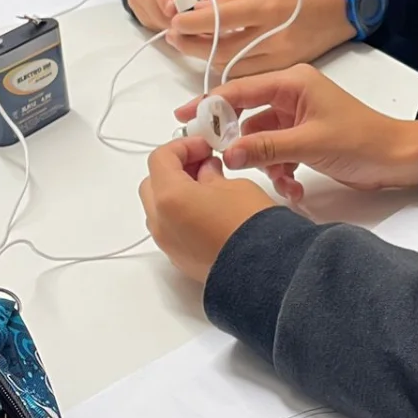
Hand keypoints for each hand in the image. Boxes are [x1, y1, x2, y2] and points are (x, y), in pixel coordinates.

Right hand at [125, 0, 218, 31]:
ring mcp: (135, 1)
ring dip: (175, 24)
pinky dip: (169, 26)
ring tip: (190, 15)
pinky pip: (155, 26)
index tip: (177, 10)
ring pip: (156, 21)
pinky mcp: (138, 14)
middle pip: (154, 9)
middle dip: (177, 16)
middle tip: (197, 17)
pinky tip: (180, 18)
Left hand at [140, 137, 274, 284]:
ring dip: (175, 193)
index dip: (182, 147)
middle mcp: (161, 222)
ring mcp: (168, 244)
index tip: (203, 147)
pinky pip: (171, 230)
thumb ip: (211, 175)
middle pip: (153, 184)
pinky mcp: (179, 260)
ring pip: (158, 209)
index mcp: (170, 197)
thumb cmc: (251, 226)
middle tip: (202, 164)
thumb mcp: (235, 186)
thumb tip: (205, 173)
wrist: (264, 271)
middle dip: (174, 170)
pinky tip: (208, 212)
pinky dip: (181, 215)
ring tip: (207, 189)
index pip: (161, 159)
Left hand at [166, 0, 353, 74]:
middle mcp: (273, 37)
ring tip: (190, 44)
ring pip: (232, 66)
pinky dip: (229, 64)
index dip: (192, 23)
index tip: (174, 22)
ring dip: (206, 57)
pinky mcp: (285, 68)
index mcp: (267, 7)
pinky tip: (217, 53)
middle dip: (192, 45)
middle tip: (174, 36)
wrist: (342, 6)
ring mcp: (280, 57)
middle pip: (221, 51)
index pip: (220, 19)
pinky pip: (249, 72)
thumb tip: (200, 11)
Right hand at [174, 65, 417, 202]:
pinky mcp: (305, 139)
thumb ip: (266, 147)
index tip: (183, 118)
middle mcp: (292, 95)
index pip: (240, 89)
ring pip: (261, 140)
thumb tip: (228, 153)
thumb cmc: (361, 141)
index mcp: (293, 83)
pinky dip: (280, 170)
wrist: (398, 158)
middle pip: (247, 116)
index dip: (209, 103)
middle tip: (225, 165)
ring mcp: (298, 118)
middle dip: (239, 144)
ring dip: (265, 164)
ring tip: (281, 182)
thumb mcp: (310, 144)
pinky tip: (294, 188)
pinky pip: (277, 153)